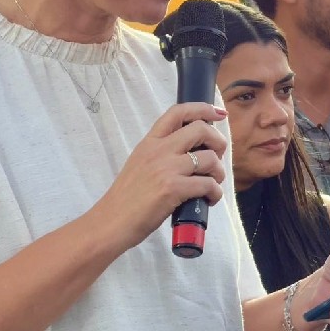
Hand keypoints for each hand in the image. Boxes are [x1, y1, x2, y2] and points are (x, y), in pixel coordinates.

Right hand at [99, 101, 227, 250]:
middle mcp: (158, 150)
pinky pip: (208, 184)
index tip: (218, 114)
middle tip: (218, 157)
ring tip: (213, 184)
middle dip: (218, 141)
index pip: (178, 112)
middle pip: (201, 129)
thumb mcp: (138, 164)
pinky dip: (215, 193)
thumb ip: (160, 154)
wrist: (111, 221)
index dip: (203, 108)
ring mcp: (166, 168)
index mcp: (149, 142)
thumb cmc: (125, 199)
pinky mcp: (173, 189)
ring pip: (209, 158)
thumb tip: (190, 154)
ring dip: (219, 172)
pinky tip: (208, 200)